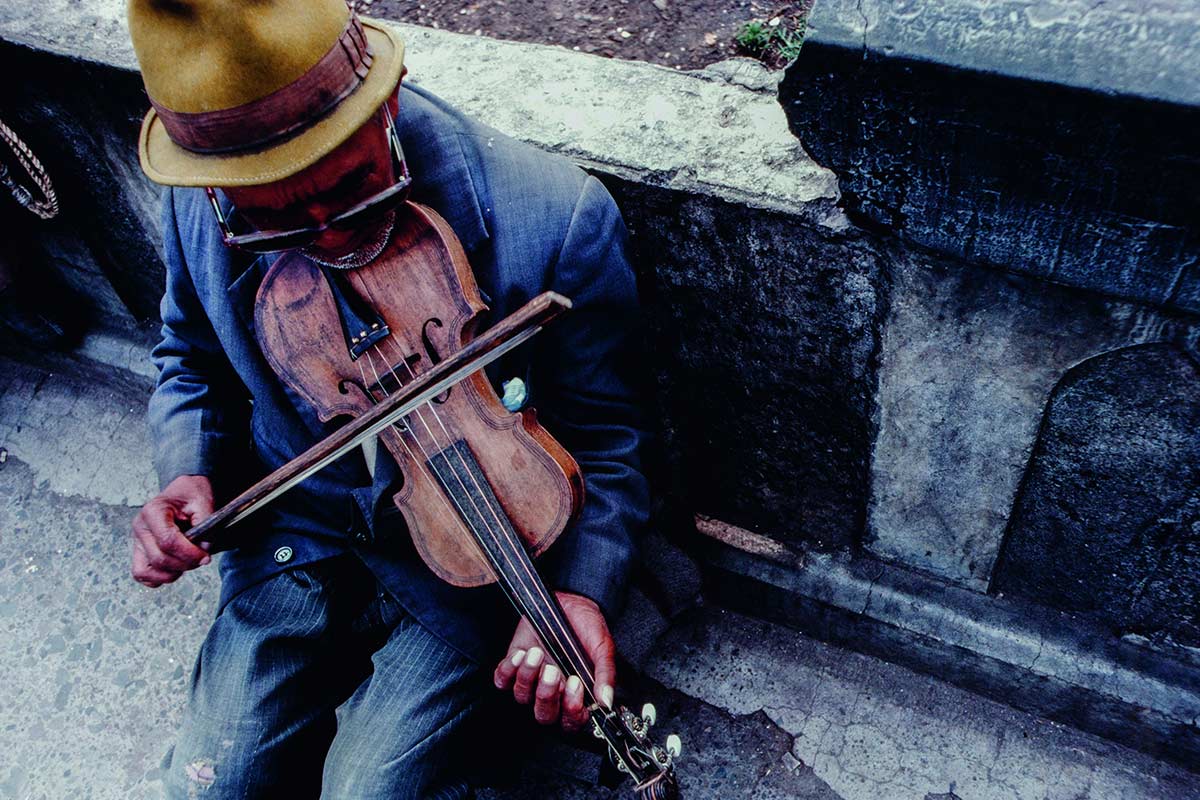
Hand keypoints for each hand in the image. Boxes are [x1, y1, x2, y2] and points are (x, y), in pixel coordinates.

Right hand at [130, 474, 213, 587]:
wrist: (184, 492)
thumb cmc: (191, 495)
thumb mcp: (204, 502)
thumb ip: (206, 526)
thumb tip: (203, 549)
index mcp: (153, 511)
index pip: (167, 541)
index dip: (189, 553)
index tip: (205, 556)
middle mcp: (140, 527)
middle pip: (159, 559)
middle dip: (185, 564)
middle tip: (202, 558)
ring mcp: (137, 541)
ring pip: (147, 571)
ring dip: (172, 573)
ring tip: (188, 562)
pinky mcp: (139, 551)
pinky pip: (142, 574)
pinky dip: (159, 577)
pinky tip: (176, 568)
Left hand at [493, 591, 615, 731]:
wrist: (570, 600)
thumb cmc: (587, 625)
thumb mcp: (602, 647)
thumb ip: (605, 674)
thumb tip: (606, 700)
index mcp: (576, 693)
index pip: (571, 721)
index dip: (571, 712)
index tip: (575, 687)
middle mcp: (553, 691)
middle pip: (544, 715)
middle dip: (546, 696)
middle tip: (553, 671)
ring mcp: (532, 679)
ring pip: (522, 697)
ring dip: (528, 677)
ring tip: (537, 653)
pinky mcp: (515, 664)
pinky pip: (502, 680)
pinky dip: (509, 670)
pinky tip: (521, 654)